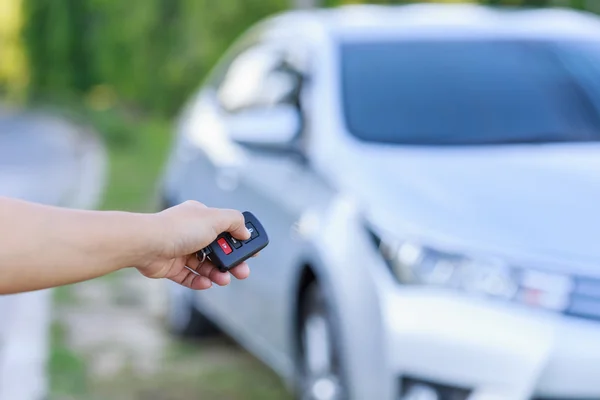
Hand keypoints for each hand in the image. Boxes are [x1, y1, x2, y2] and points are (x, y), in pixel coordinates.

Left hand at [137, 201, 252, 289]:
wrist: (147, 243)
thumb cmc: (179, 228)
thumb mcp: (215, 218)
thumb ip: (235, 222)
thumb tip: (245, 232)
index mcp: (200, 217)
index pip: (225, 228)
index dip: (239, 240)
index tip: (251, 252)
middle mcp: (190, 232)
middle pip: (217, 249)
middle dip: (231, 262)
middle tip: (242, 272)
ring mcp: (179, 250)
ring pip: (204, 265)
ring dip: (216, 273)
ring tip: (224, 280)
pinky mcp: (170, 267)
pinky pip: (188, 277)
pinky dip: (199, 281)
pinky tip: (207, 283)